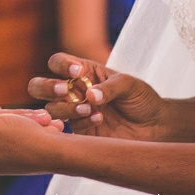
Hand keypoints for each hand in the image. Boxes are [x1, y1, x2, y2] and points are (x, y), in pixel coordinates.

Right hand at [26, 53, 170, 140]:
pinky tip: (98, 119)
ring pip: (51, 108)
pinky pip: (68, 127)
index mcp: (83, 72)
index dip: (61, 65)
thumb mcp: (129, 85)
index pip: (58, 62)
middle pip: (39, 86)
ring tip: (89, 108)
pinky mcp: (80, 132)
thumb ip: (109, 87)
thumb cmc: (142, 99)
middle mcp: (73, 91)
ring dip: (66, 107)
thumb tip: (90, 96)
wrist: (155, 127)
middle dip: (47, 87)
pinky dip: (81, 121)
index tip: (77, 73)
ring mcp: (74, 112)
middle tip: (65, 90)